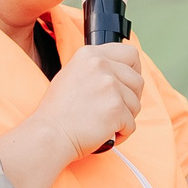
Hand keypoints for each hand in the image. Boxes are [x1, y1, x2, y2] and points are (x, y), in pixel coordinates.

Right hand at [34, 41, 143, 156]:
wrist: (50, 133)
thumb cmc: (58, 111)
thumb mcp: (72, 74)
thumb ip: (96, 69)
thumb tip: (119, 72)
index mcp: (90, 54)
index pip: (130, 54)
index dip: (134, 71)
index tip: (128, 83)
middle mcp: (101, 65)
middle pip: (137, 80)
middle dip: (130, 98)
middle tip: (113, 109)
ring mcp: (109, 86)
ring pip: (136, 103)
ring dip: (125, 117)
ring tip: (104, 122)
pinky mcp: (116, 108)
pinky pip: (132, 124)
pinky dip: (122, 133)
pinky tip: (104, 133)